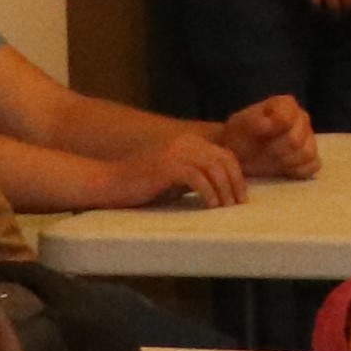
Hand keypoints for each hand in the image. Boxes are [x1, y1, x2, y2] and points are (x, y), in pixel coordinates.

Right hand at [134, 127, 251, 209]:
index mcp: (189, 143)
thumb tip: (226, 191)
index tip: (240, 197)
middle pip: (225, 160)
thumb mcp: (178, 179)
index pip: (226, 155)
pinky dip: (208, 193)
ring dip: (224, 190)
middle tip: (238, 205)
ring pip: (214, 168)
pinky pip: (198, 178)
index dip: (237, 176)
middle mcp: (185, 142)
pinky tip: (209, 206)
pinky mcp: (166, 166)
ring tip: (225, 209)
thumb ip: (199, 177)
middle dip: (236, 183)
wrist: (109, 183)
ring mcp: (175, 152)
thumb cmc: (143, 186)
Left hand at [219, 95, 322, 181]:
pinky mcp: (312, 157)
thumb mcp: (240, 125)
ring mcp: (310, 138)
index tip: (257, 135)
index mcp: (286, 104)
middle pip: (296, 140)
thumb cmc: (240, 136)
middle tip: (261, 151)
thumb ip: (255, 121)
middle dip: (275, 150)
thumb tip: (268, 124)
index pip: (286, 120)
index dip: (271, 131)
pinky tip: (284, 168)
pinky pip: (312, 165)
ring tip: (270, 159)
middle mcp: (302, 118)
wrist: (239, 153)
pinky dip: (298, 170)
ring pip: (306, 153)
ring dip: (285, 161)